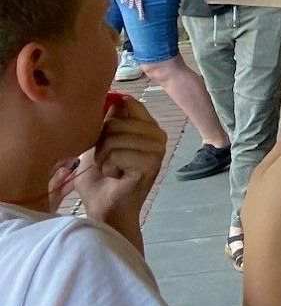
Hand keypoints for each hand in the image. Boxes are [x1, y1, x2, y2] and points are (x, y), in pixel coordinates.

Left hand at [72, 95, 166, 230]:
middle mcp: (158, 135)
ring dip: (103, 157)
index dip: (108, 117)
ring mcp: (158, 150)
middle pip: (117, 121)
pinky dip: (109, 167)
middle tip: (105, 159)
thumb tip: (111, 97)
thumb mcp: (97, 142)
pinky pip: (118, 154)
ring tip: (110, 169)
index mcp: (147, 127)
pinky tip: (116, 176)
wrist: (104, 208)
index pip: (128, 103)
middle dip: (101, 142)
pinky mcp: (152, 165)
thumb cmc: (98, 177)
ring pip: (116, 138)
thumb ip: (105, 121)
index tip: (103, 137)